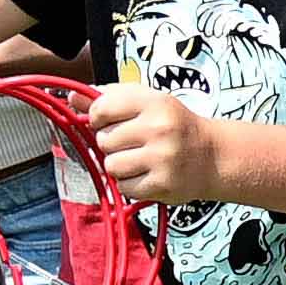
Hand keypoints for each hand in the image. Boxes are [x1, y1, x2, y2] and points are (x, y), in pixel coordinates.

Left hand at [86, 77, 226, 203]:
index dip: (97, 117)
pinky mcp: (162, 184)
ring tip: (138, 160)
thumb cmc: (175, 126)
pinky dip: (130, 183)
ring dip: (119, 165)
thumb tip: (72, 98)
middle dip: (111, 144)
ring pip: (111, 165)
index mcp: (154, 102)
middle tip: (131, 143)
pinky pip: (124, 186)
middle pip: (104, 140)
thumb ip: (110, 98)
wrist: (213, 156)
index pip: (102, 108)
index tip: (108, 121)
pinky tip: (146, 174)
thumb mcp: (148, 102)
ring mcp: (162, 158)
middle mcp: (159, 128)